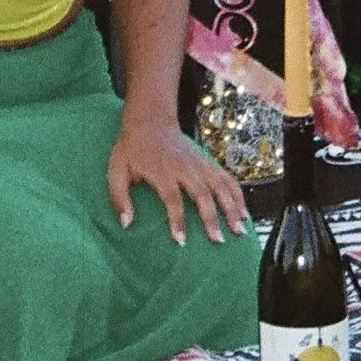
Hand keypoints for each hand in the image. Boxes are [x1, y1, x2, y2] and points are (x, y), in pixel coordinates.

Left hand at [108, 115, 248, 245]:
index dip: (177, 220)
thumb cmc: (131, 149)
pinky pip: (226, 178)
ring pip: (220, 186)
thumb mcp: (116, 170)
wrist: (150, 120)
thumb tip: (126, 224)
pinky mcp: (207, 162)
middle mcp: (184, 167)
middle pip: (202, 194)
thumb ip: (119, 198)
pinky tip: (244, 212)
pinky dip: (237, 194)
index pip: (172, 198)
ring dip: (231, 208)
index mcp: (161, 171)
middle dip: (211, 218)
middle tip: (218, 240)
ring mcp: (199, 163)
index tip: (181, 240)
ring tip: (239, 230)